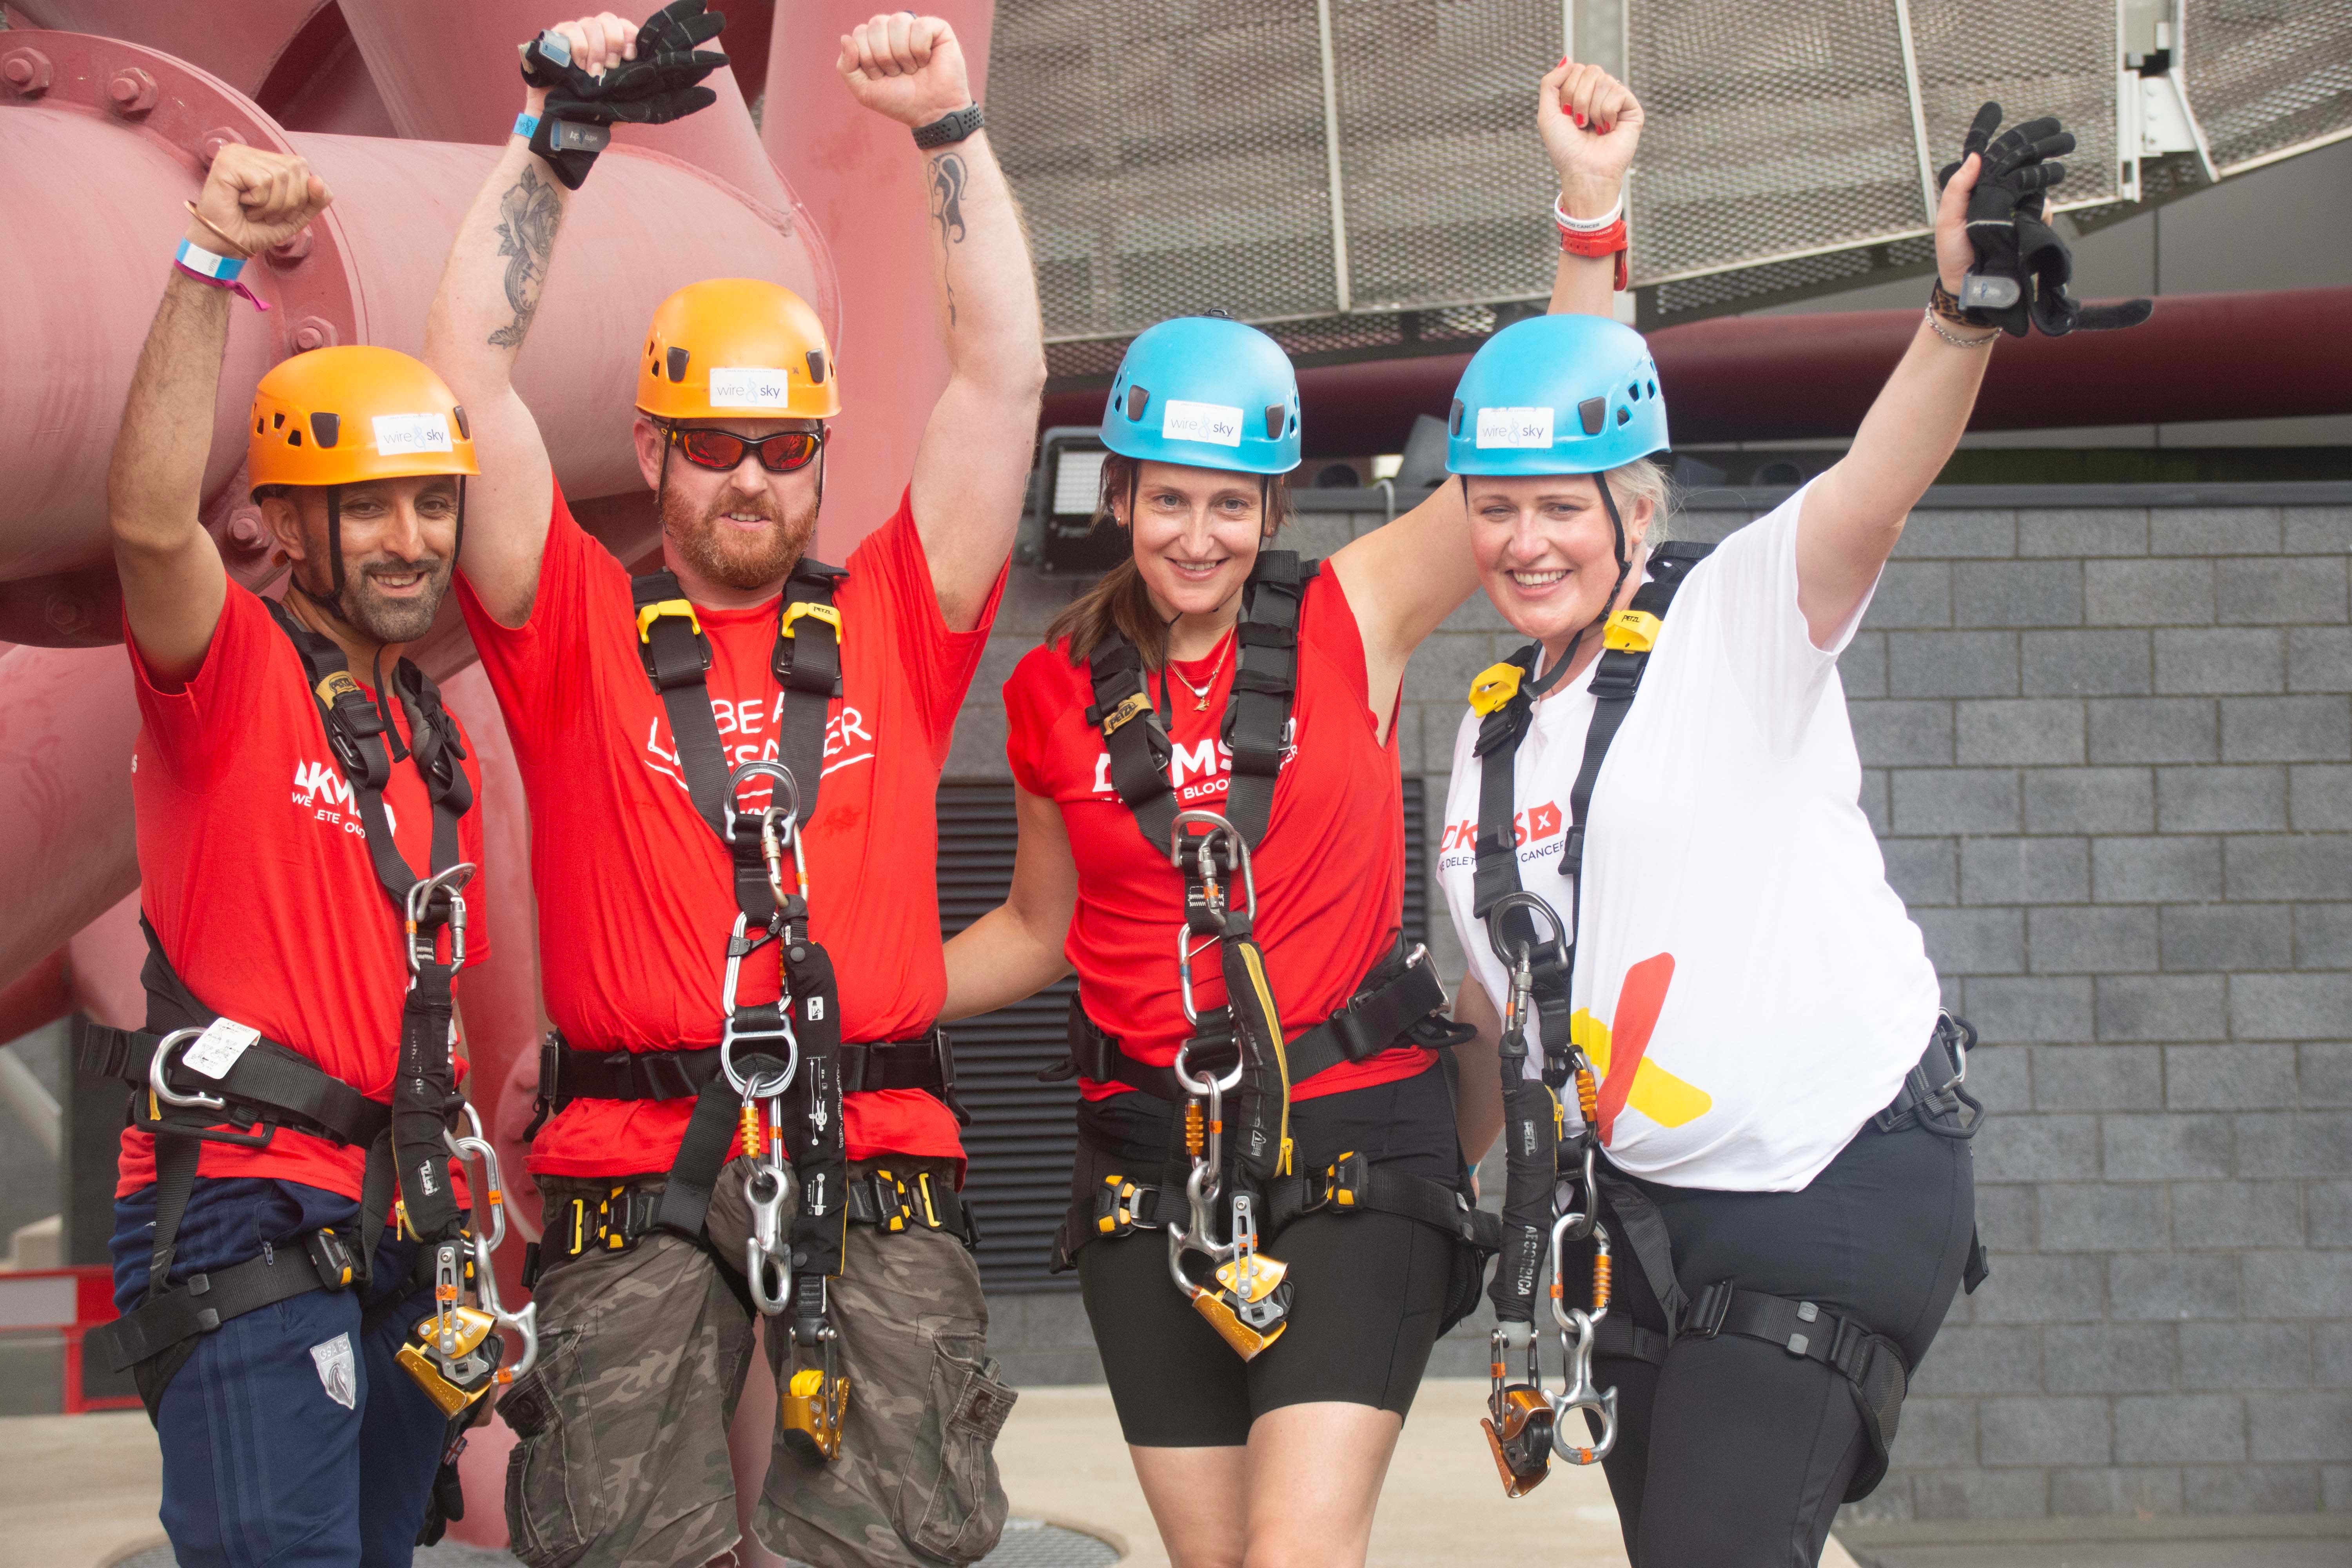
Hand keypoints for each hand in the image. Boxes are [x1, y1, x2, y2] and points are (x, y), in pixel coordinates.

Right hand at [187, 144, 329, 259]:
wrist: (228, 244)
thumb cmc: (257, 229)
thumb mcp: (296, 216)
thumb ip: (315, 199)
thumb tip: (318, 179)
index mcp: (265, 159)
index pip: (301, 166)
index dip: (300, 195)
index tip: (279, 212)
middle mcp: (250, 152)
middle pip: (294, 168)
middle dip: (289, 201)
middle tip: (266, 214)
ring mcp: (236, 154)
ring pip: (279, 176)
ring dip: (272, 205)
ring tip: (253, 212)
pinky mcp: (226, 163)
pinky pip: (262, 181)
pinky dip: (258, 202)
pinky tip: (241, 205)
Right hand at [521, 12, 640, 109]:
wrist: (560, 118)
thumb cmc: (591, 106)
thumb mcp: (616, 98)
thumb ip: (630, 87)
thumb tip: (648, 82)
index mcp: (610, 44)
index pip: (624, 26)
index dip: (629, 36)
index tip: (630, 56)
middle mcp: (594, 35)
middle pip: (607, 20)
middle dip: (612, 43)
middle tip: (609, 67)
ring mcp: (574, 33)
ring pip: (589, 24)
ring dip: (594, 49)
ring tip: (592, 72)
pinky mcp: (556, 37)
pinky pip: (569, 29)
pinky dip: (577, 46)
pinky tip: (578, 65)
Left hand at [837, 13, 972, 129]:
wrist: (930, 114)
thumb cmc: (899, 101)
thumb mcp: (864, 90)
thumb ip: (846, 66)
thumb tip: (845, 37)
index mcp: (876, 39)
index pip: (860, 32)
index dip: (867, 58)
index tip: (881, 76)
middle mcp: (895, 30)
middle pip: (876, 24)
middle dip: (884, 56)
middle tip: (897, 74)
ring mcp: (916, 27)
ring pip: (897, 22)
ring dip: (902, 54)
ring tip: (913, 69)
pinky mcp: (938, 29)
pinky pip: (920, 26)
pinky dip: (921, 50)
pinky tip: (926, 61)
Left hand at [1538, 55, 1642, 217]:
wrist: (1583, 172)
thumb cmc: (1565, 149)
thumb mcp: (1547, 114)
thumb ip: (1550, 83)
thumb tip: (1568, 58)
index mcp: (1580, 93)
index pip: (1576, 69)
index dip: (1567, 90)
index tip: (1565, 114)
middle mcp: (1599, 94)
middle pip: (1590, 70)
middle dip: (1578, 97)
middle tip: (1579, 122)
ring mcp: (1616, 100)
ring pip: (1604, 80)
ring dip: (1591, 108)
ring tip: (1593, 128)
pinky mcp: (1632, 109)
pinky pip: (1618, 92)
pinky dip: (1607, 113)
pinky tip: (1607, 129)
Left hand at [1936, 103, 2072, 334]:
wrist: (1973, 290)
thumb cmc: (1954, 258)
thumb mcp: (1947, 223)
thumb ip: (1958, 189)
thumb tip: (1975, 156)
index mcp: (1972, 190)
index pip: (1981, 154)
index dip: (1986, 130)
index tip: (1994, 109)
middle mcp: (1994, 193)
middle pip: (2016, 157)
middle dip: (2036, 138)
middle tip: (2056, 125)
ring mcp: (2013, 206)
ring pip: (2034, 176)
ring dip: (2048, 163)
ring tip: (2064, 148)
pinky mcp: (2028, 222)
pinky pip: (2042, 204)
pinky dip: (2044, 201)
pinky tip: (2041, 204)